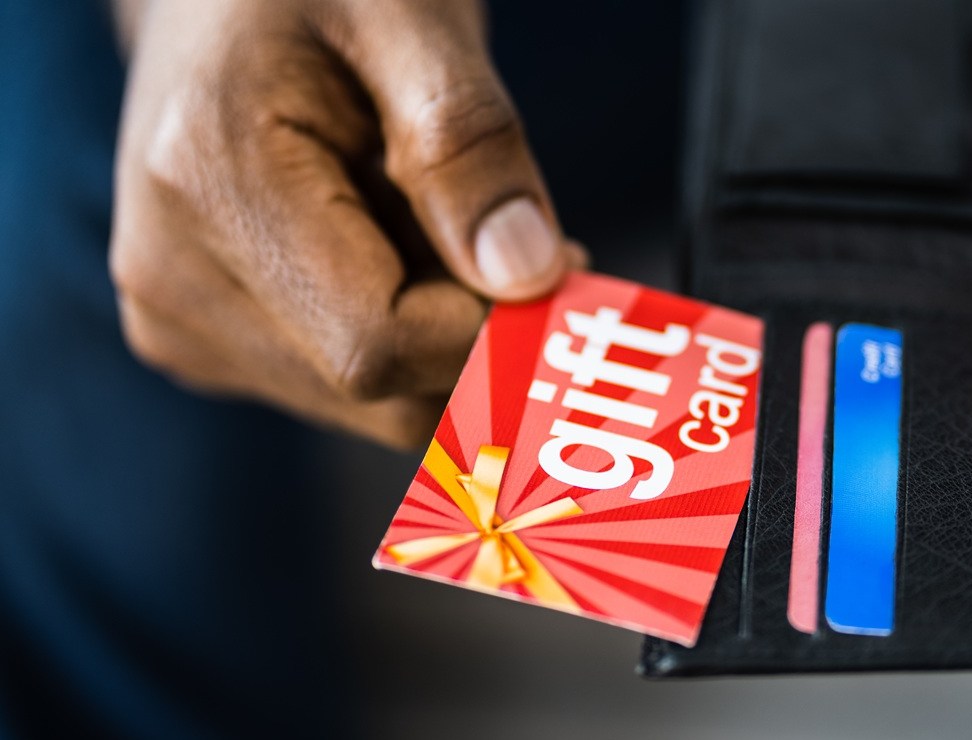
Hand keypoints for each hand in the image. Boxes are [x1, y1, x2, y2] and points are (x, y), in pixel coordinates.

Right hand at [110, 0, 582, 447]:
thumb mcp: (414, 20)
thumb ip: (468, 145)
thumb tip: (525, 276)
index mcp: (206, 184)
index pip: (379, 344)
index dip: (492, 329)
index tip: (564, 266)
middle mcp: (170, 278)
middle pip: (379, 390)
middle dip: (482, 335)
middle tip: (527, 240)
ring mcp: (180, 319)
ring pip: (372, 405)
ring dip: (446, 336)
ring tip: (438, 222)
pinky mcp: (206, 340)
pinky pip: (346, 388)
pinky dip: (408, 338)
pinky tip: (396, 248)